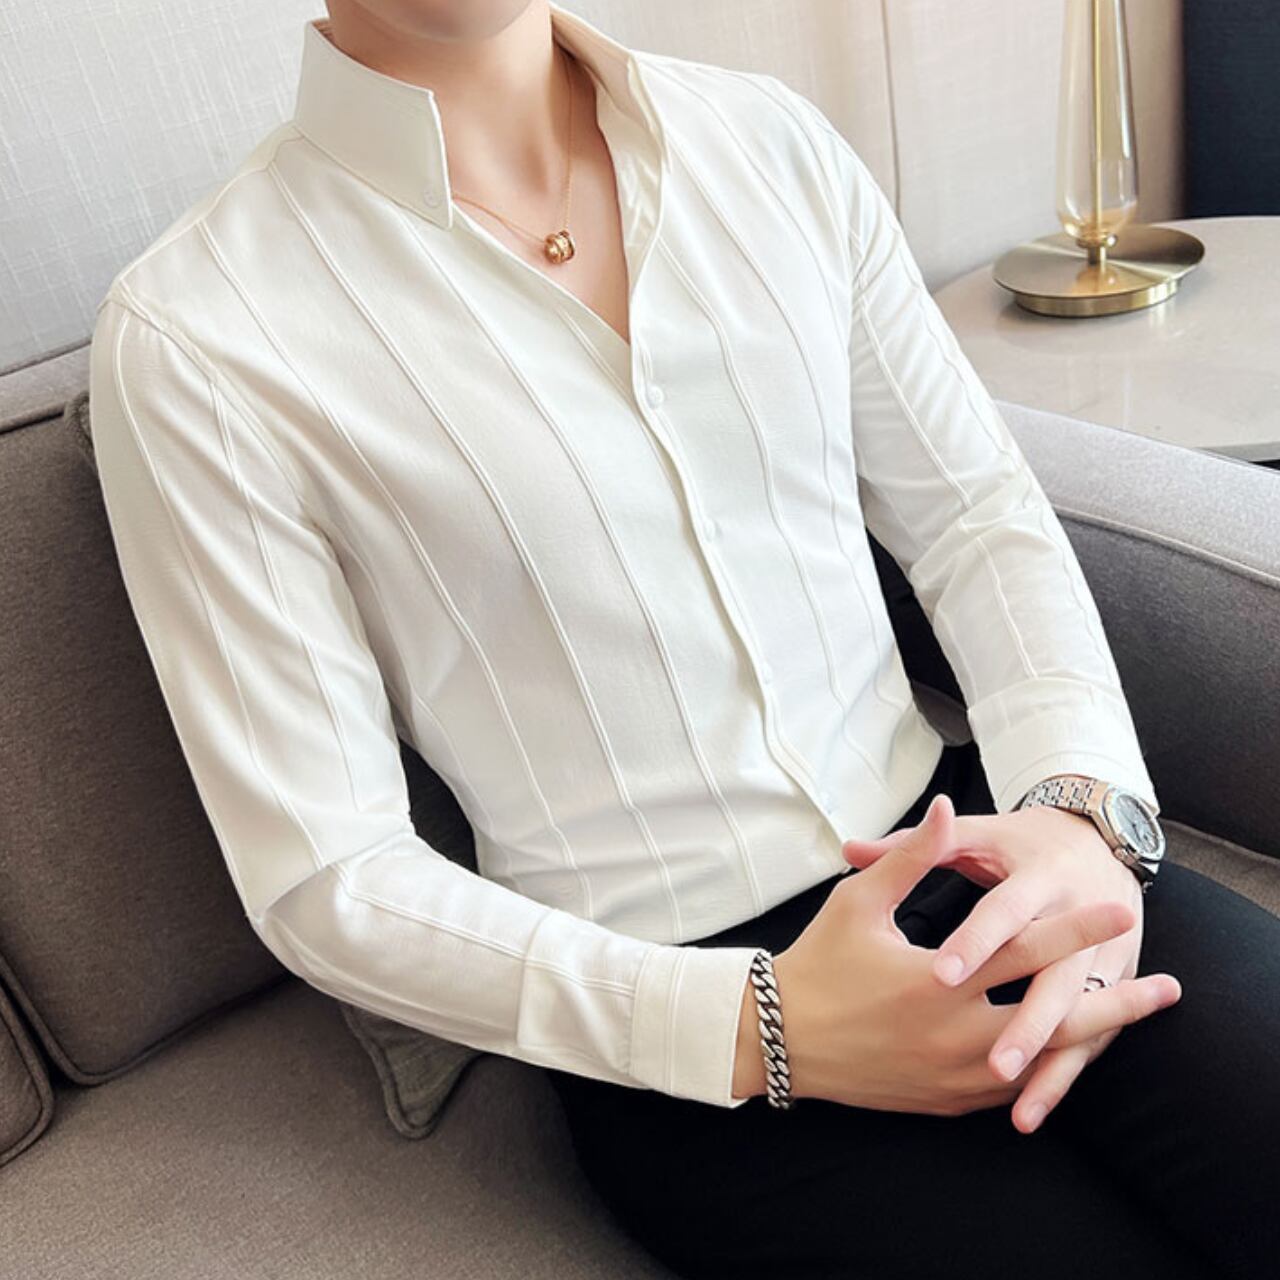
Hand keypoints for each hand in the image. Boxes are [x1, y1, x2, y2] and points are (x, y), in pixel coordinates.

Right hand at [733, 793, 1152, 1119]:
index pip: (1023, 950)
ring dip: (1087, 1042)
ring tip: (1126, 1020)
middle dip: (1114, 1002)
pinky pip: (1007, 1090)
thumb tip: (946, 806)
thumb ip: (912, 856)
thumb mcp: (859, 902)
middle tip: (1165, 987)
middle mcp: (954, 1036)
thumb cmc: (819, 961)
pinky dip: (1041, 1071)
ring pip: (1040, 1064)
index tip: (1118, 907)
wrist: (780, 1039)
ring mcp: (952, 1076)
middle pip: (1055, 1021)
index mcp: (937, 982)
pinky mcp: (944, 1101)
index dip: (1075, 927)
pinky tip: (1064, 1054)